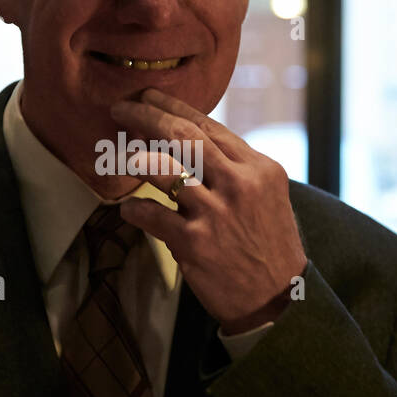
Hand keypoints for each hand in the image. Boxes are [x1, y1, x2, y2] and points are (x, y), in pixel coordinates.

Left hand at [109, 88, 307, 334]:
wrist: (278, 299)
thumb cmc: (268, 246)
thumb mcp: (267, 196)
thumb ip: (236, 168)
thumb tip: (192, 142)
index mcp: (259, 168)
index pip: (210, 126)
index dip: (173, 108)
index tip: (148, 97)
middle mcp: (239, 185)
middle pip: (184, 137)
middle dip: (146, 117)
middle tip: (121, 109)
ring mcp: (217, 214)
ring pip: (164, 170)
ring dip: (134, 159)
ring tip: (118, 155)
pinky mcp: (195, 243)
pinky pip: (152, 215)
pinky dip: (135, 208)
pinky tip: (128, 207)